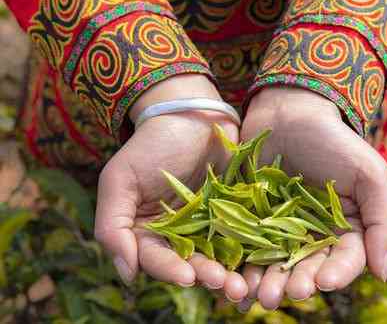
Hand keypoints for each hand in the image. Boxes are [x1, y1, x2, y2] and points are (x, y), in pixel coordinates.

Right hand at [94, 75, 247, 301]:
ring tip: (242, 284)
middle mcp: (179, 234)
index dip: (170, 270)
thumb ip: (113, 227)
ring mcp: (210, 225)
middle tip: (223, 283)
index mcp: (148, 231)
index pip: (156, 259)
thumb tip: (126, 274)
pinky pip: (244, 236)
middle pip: (191, 263)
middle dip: (206, 275)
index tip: (186, 277)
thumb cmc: (151, 144)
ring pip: (220, 256)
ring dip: (231, 272)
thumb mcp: (120, 180)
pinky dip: (251, 252)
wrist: (190, 114)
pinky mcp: (236, 213)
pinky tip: (260, 263)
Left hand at [238, 87, 386, 309]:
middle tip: (287, 293)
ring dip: (267, 284)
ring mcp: (278, 230)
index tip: (325, 282)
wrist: (288, 112)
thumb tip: (383, 274)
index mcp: (343, 228)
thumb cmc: (333, 140)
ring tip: (260, 295)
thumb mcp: (369, 174)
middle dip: (297, 284)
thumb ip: (382, 221)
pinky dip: (241, 269)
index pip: (343, 260)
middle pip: (306, 269)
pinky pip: (245, 249)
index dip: (336, 275)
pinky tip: (236, 283)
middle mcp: (311, 235)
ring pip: (274, 266)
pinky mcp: (249, 220)